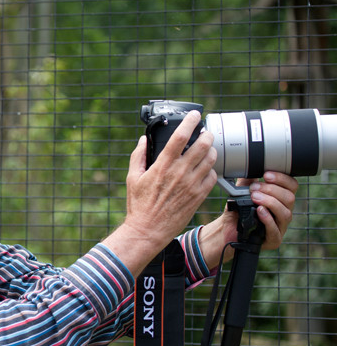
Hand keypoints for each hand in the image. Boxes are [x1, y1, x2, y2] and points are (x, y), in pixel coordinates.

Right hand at [103, 110, 217, 275]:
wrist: (148, 230)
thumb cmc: (139, 205)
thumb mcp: (133, 178)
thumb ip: (138, 156)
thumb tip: (143, 140)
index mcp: (163, 165)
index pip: (180, 136)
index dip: (190, 121)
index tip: (194, 114)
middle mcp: (180, 173)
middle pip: (202, 145)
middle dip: (207, 135)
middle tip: (205, 133)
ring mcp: (192, 185)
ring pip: (211, 159)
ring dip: (211, 151)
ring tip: (207, 150)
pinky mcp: (199, 196)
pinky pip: (213, 177)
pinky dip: (211, 171)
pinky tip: (204, 171)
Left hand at [199, 171, 298, 267]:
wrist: (227, 228)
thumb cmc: (238, 210)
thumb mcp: (242, 191)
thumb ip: (249, 179)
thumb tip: (251, 164)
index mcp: (281, 199)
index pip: (292, 186)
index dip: (282, 179)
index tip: (266, 174)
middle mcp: (284, 211)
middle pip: (290, 198)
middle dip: (271, 190)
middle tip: (254, 188)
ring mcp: (280, 226)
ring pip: (285, 212)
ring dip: (269, 202)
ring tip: (254, 197)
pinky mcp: (274, 239)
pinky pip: (275, 229)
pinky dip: (267, 218)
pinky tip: (259, 211)